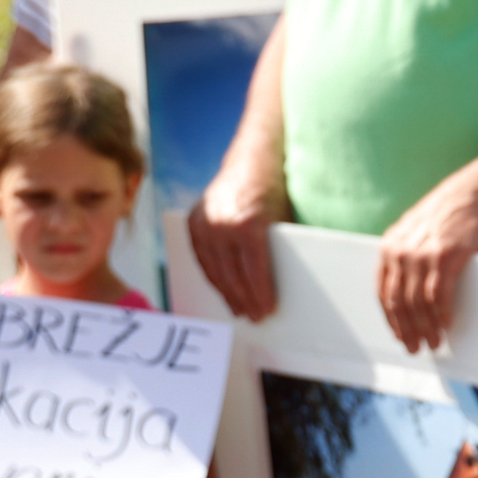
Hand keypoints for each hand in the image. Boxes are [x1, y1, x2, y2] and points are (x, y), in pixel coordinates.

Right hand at [187, 157, 288, 320]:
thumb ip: (278, 249)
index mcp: (248, 224)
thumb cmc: (275, 191)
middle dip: (245, 299)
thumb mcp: (283, 220)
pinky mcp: (194, 221)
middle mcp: (222, 224)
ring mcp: (205, 223)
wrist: (252, 160)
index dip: (261, 294)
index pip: (255, 270)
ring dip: (227, 293)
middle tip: (255, 316)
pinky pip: (202, 258)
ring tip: (239, 309)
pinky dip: (212, 275)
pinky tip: (223, 289)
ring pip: (214, 269)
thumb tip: (284, 285)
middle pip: (233, 274)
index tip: (267, 310)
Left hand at [378, 174, 477, 353]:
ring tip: (434, 342)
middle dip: (407, 330)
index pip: (384, 292)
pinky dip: (442, 314)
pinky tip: (447, 325)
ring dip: (426, 327)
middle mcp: (402, 250)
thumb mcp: (418, 231)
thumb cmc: (451, 215)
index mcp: (390, 246)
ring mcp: (423, 253)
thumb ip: (407, 255)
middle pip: (399, 301)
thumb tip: (406, 290)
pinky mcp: (447, 255)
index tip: (400, 336)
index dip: (392, 319)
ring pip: (418, 303)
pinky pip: (439, 294)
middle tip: (415, 348)